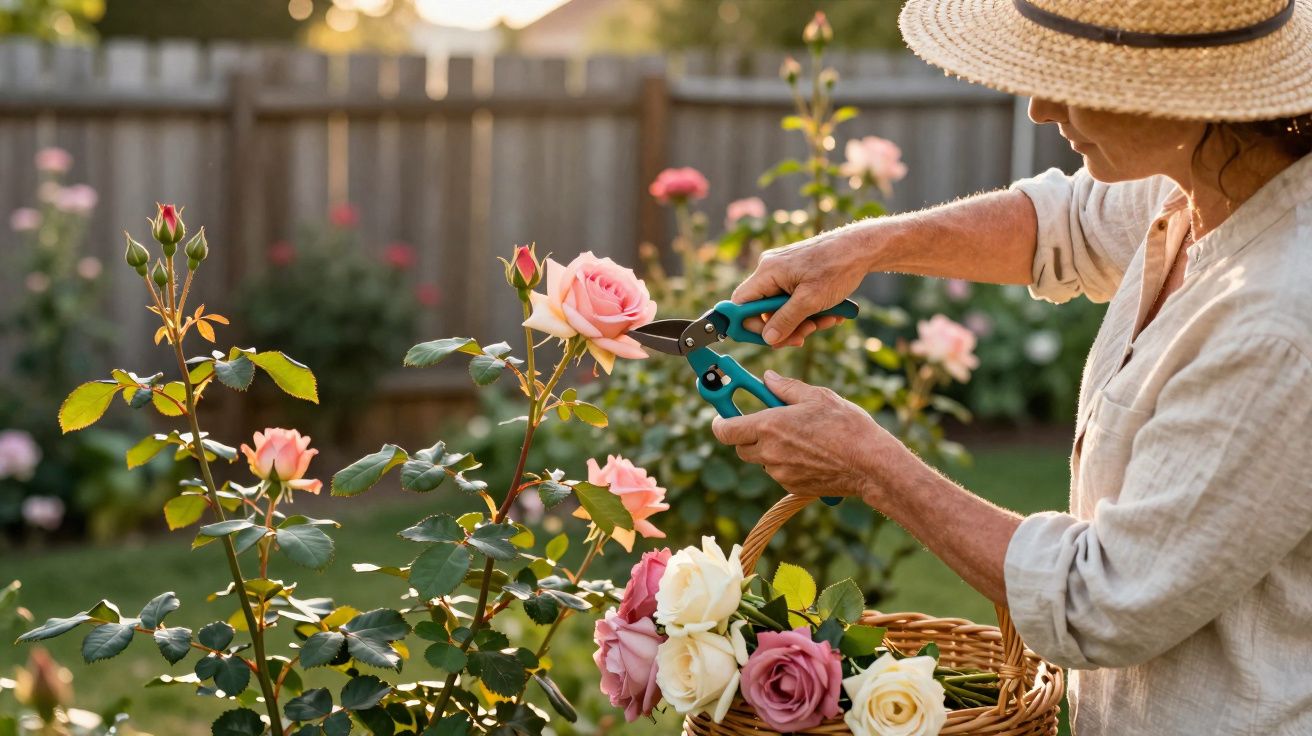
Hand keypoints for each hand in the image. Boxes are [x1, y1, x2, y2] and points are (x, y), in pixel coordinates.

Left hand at [711, 371, 903, 501]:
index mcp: (770, 426)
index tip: (721, 416)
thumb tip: (767, 379)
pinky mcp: (792, 487)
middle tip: (766, 423)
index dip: (719, 422)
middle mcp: (769, 452)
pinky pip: (779, 473)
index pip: (725, 430)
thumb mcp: (817, 396)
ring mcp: (780, 473)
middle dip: (747, 435)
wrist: (870, 464)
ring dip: (769, 449)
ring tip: (799, 437)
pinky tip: (810, 453)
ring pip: (761, 460)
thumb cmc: (846, 426)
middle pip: (740, 447)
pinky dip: (786, 463)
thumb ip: (786, 387)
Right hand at [733, 227, 870, 346]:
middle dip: (785, 326)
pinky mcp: (796, 274)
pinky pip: (793, 299)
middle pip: (763, 310)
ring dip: (802, 321)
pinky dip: (808, 310)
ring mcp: (783, 271)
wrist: (861, 248)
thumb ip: (786, 321)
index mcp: (767, 272)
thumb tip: (768, 339)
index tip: (771, 339)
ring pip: (781, 307)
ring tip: (826, 321)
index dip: (751, 326)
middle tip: (805, 336)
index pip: (741, 304)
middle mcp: (770, 270)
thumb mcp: (810, 301)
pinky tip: (829, 313)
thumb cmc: (837, 267)